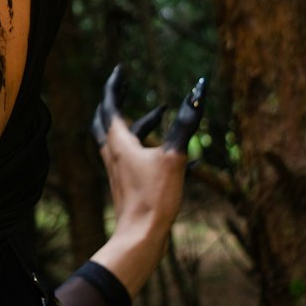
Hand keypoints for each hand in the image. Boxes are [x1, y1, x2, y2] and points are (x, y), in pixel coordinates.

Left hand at [89, 65, 205, 296]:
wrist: (140, 235)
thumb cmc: (154, 197)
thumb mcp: (174, 156)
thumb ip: (185, 124)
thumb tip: (198, 92)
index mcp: (118, 141)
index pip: (110, 103)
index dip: (115, 84)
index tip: (120, 70)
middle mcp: (112, 152)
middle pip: (106, 118)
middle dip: (116, 100)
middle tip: (126, 85)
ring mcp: (117, 169)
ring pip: (120, 137)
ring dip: (137, 122)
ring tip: (161, 112)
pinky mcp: (126, 183)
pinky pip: (132, 155)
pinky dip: (146, 144)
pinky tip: (171, 150)